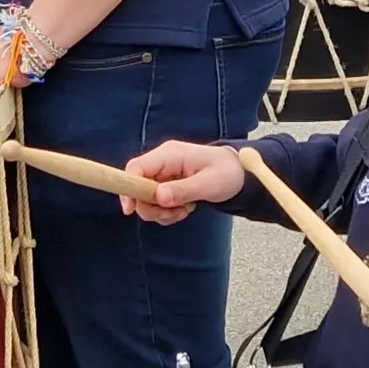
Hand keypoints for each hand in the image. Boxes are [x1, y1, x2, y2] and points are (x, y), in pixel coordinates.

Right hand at [117, 140, 245, 224]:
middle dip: (152, 207)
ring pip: (146, 199)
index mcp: (170, 154)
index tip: (130, 210)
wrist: (240, 174)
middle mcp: (162, 163)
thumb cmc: (228, 173)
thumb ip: (184, 190)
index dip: (128, 188)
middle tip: (175, 213)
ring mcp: (163, 174)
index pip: (136, 167)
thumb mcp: (209, 183)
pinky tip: (185, 209)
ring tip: (185, 210)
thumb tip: (159, 197)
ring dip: (162, 212)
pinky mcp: (167, 186)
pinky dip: (168, 213)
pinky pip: (157, 204)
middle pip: (137, 188)